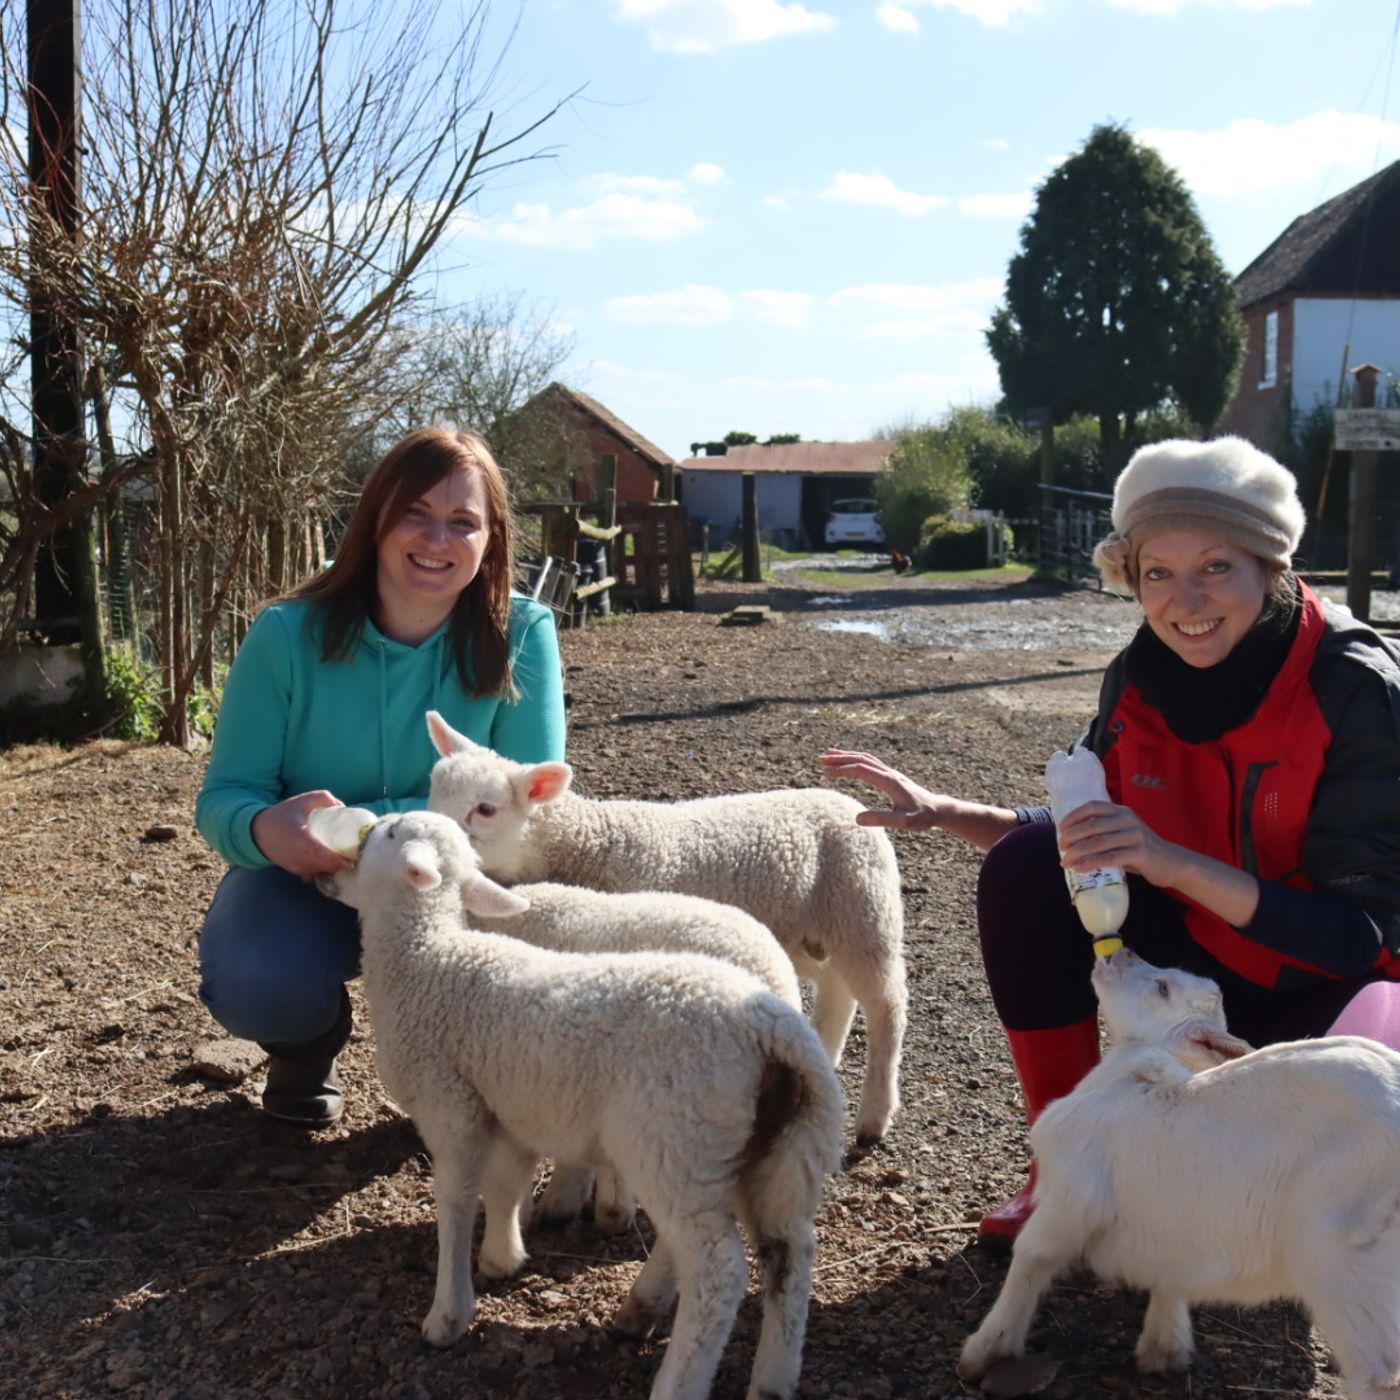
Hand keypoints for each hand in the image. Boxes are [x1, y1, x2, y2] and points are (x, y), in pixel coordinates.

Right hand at [251, 791, 356, 878]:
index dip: (343, 860)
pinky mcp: (294, 870)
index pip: (328, 858)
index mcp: (304, 842)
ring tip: (344, 859)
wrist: (257, 831)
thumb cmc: (282, 814)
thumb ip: (323, 798)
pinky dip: (322, 871)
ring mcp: (297, 867)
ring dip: (333, 869)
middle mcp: (300, 858)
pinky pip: (312, 875)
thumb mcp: (302, 801)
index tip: (355, 855)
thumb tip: (342, 806)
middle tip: (355, 856)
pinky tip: (329, 863)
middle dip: (343, 865)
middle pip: (328, 868)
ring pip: (321, 873)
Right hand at [819, 749, 950, 830]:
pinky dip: (855, 759)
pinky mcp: (890, 776)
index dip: (842, 770)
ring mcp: (890, 773)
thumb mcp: (903, 822)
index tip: (825, 772)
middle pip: (860, 759)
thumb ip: (881, 819)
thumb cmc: (921, 817)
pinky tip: (848, 762)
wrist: (937, 809)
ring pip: (865, 758)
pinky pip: (870, 762)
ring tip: (828, 755)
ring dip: (846, 756)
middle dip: (839, 758)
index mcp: (889, 781)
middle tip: (820, 759)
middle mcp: (889, 773)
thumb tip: (857, 819)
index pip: (861, 770)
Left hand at [1055, 800, 1179, 887]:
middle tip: (1060, 848)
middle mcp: (1128, 819)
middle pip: (1092, 825)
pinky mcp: (1140, 853)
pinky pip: (1110, 858)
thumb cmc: (1141, 850)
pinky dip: (1091, 863)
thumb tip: (1071, 840)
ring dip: (1077, 853)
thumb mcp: (1123, 834)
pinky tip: (1080, 868)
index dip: (1073, 816)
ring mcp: (1135, 836)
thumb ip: (1104, 832)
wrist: (1172, 863)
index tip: (1060, 829)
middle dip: (1071, 836)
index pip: (1092, 807)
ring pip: (1098, 842)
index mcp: (1122, 811)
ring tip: (1065, 862)